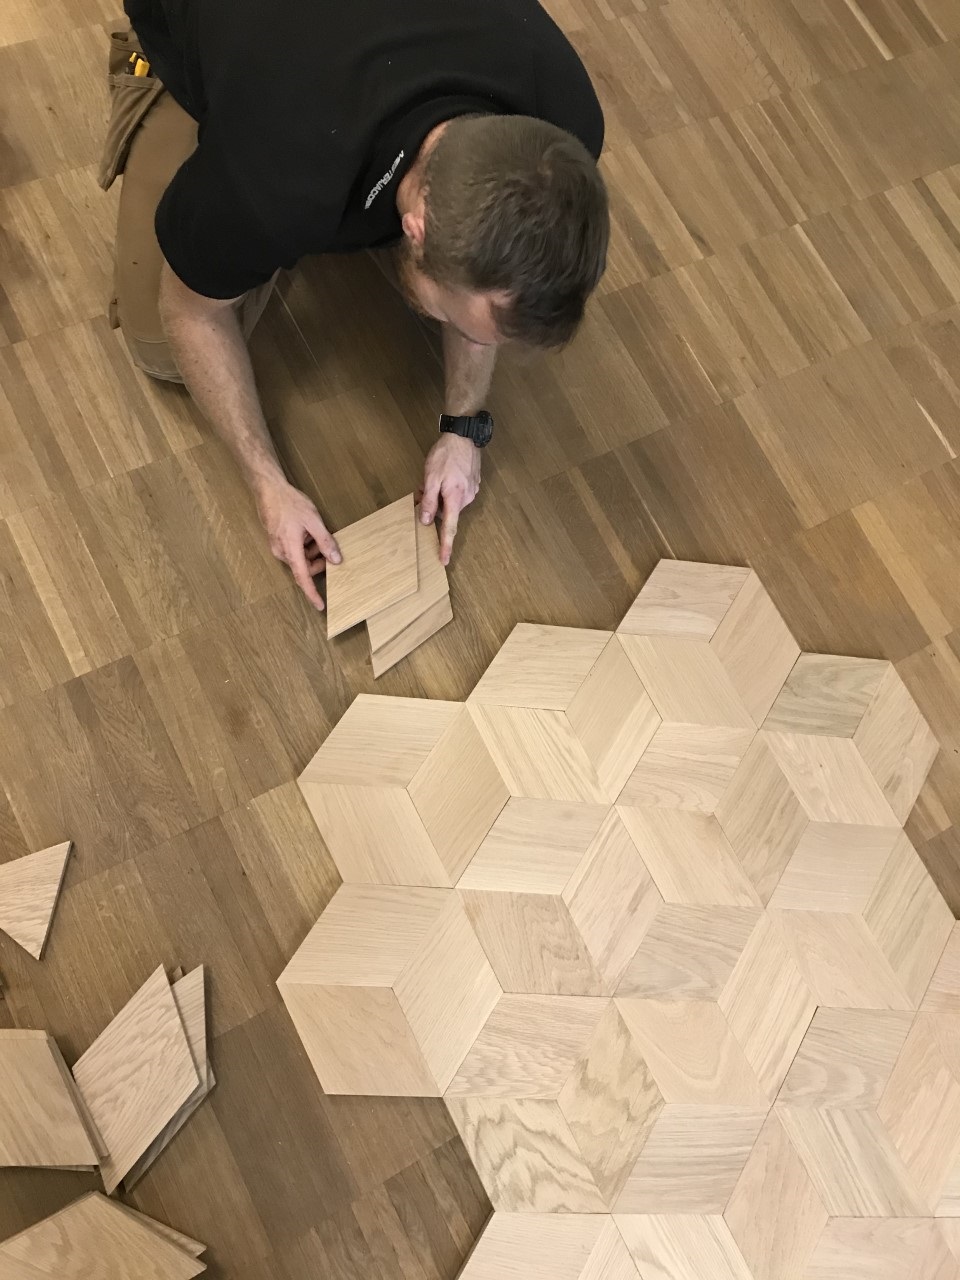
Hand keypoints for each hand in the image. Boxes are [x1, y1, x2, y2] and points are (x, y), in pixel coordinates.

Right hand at [256, 478, 340, 609]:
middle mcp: (282, 552)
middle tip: (329, 551)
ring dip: (311, 552)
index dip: (312, 593)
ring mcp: (278, 547)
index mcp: (290, 550)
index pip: (303, 578)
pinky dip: (304, 545)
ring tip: (316, 534)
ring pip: (299, 558)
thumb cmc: (290, 504)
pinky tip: (308, 531)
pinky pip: (294, 550)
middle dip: (317, 563)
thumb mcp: (314, 521)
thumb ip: (325, 542)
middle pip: (303, 568)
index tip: (320, 605)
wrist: (269, 490)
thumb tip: (336, 559)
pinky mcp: (277, 541)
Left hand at [420, 433, 480, 564]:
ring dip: (440, 497)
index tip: (444, 559)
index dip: (446, 545)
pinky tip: (443, 476)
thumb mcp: (431, 477)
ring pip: (451, 503)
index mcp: (455, 498)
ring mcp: (472, 491)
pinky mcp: (473, 484)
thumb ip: (429, 501)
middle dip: (434, 508)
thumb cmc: (446, 454)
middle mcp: (466, 498)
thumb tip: (428, 521)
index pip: (450, 528)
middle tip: (422, 492)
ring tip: (432, 480)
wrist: (464, 435)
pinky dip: (447, 490)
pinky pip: (457, 494)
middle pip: (447, 513)